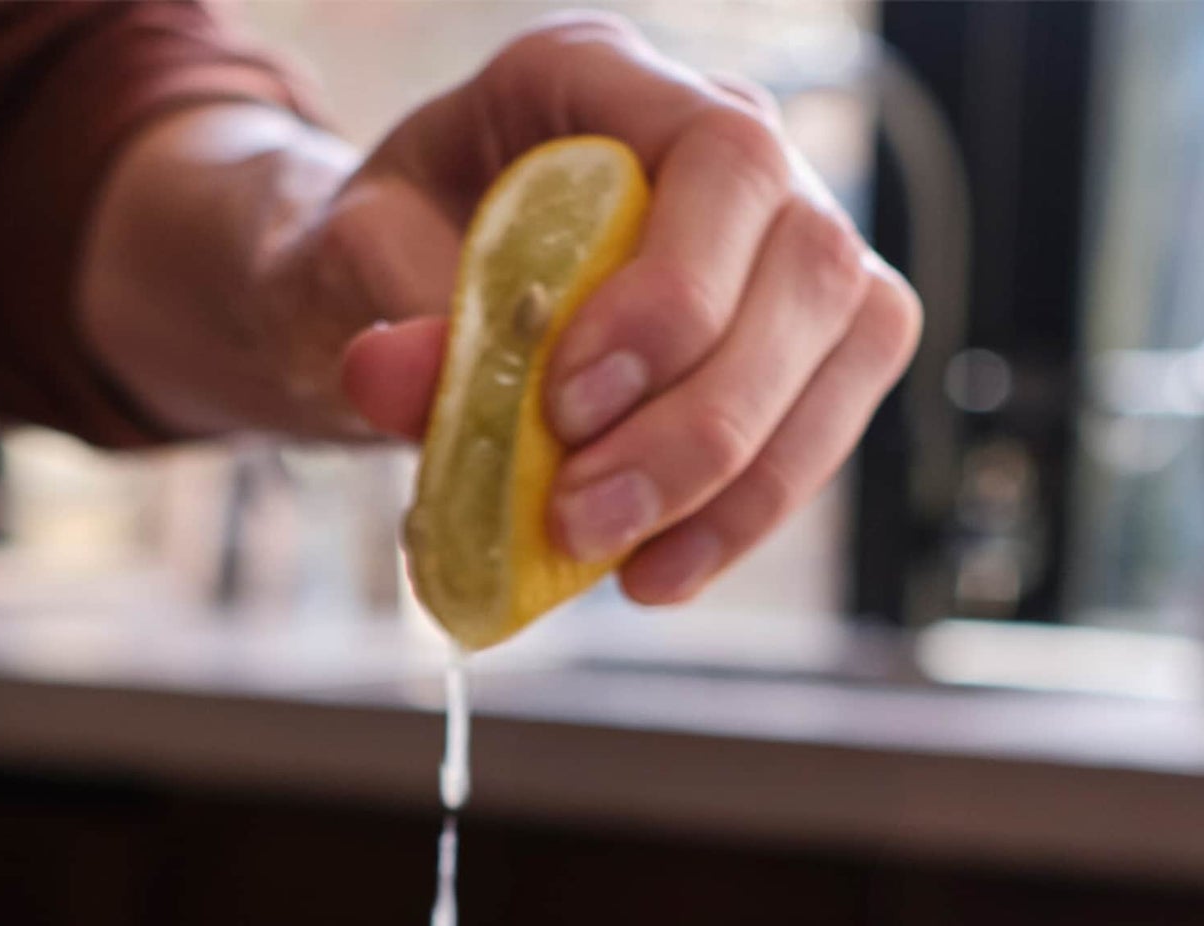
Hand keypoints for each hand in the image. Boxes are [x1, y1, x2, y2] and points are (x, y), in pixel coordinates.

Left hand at [80, 12, 919, 605]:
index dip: (673, 295)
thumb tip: (391, 378)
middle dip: (702, 422)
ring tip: (620, 562)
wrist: (395, 290)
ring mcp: (788, 240)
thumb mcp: (353, 262)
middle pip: (810, 266)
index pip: (720, 157)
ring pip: (850, 348)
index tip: (568, 409)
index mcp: (611, 79)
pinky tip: (657, 569)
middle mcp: (733, 144)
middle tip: (582, 518)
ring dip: (740, 484)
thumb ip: (384, 305)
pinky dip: (743, 516)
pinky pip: (824, 428)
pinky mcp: (808, 341)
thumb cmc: (386, 252)